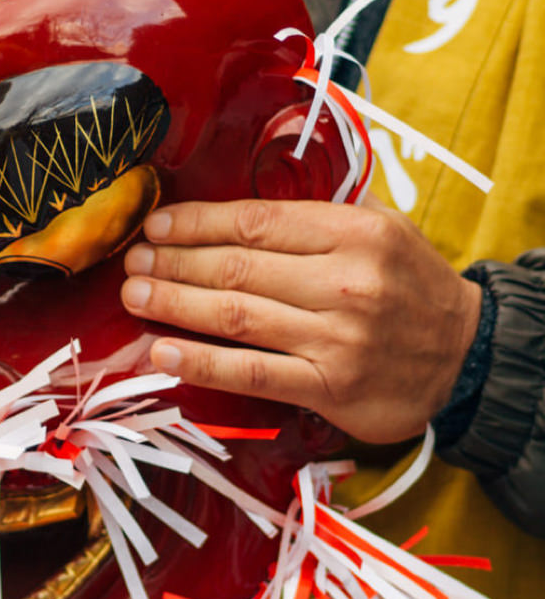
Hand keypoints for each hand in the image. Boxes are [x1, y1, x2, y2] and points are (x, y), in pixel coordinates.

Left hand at [120, 198, 482, 443]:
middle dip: (173, 262)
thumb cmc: (410, 287)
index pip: (256, 221)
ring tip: (133, 296)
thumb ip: (316, 219)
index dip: (197, 222)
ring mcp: (336, 337)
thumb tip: (233, 212)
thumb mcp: (381, 230)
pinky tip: (162, 352)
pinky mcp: (328, 386)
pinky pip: (252, 372)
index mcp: (354, 233)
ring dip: (174, 304)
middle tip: (131, 260)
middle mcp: (345, 281)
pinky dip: (202, 362)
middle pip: (237, 268)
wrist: (467, 357)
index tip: (157, 225)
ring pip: (236, 316)